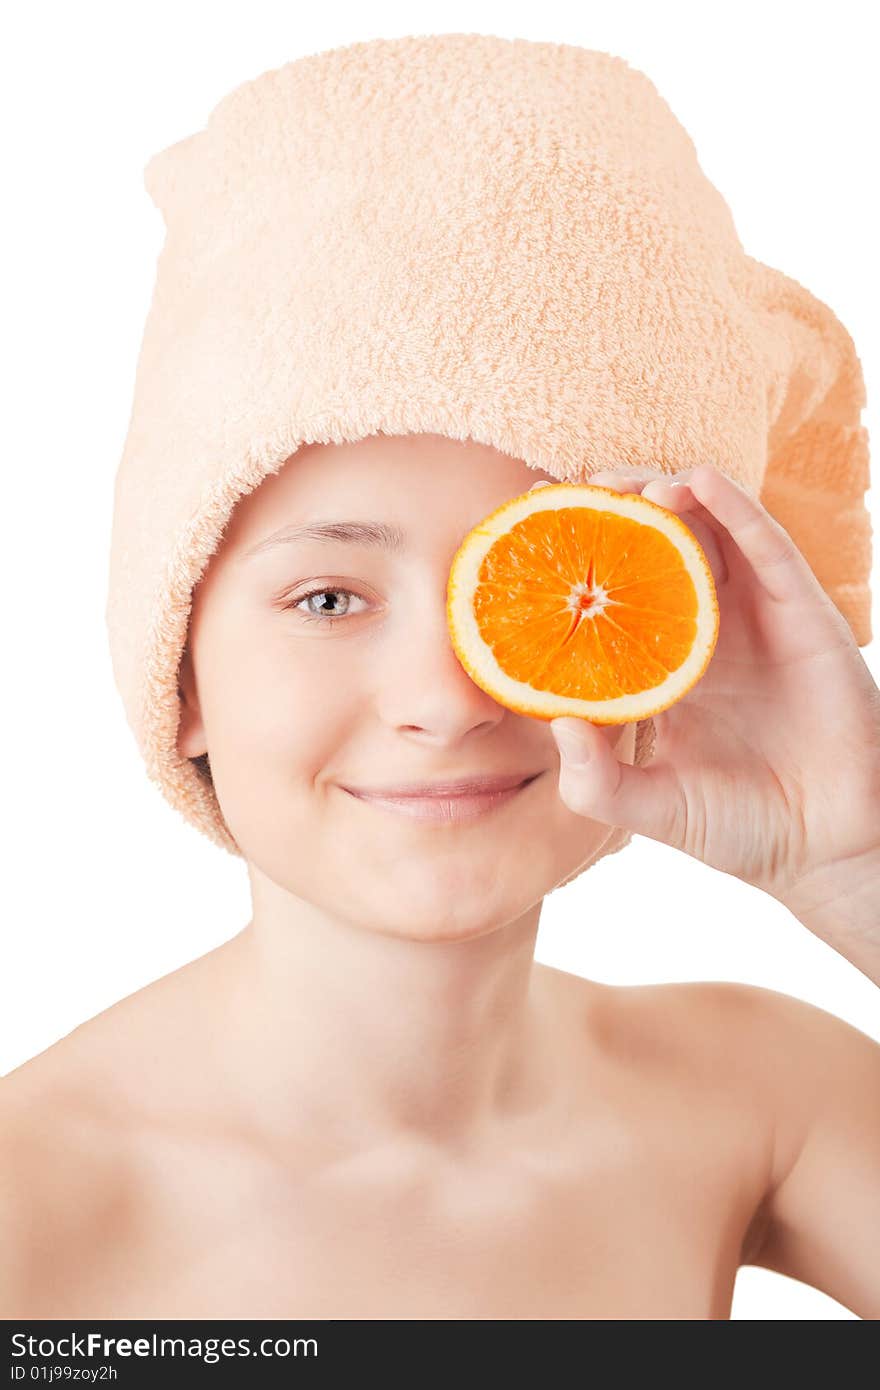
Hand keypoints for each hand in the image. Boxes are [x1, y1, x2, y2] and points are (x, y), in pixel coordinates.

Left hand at [531, 465, 879, 903]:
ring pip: (706, 531)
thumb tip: (558, 724)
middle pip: (655, 547)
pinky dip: (734, 507)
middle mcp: (704, 630)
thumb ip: (596, 783)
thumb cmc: (740, 828)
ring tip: (620, 483)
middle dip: (614, 513)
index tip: (528, 535)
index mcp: (662, 668)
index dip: (578, 562)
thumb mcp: (652, 809)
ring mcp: (753, 617)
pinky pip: (766, 546)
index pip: (613, 597)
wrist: (828, 847)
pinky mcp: (802, 612)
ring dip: (664, 495)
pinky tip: (697, 483)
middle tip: (570, 495)